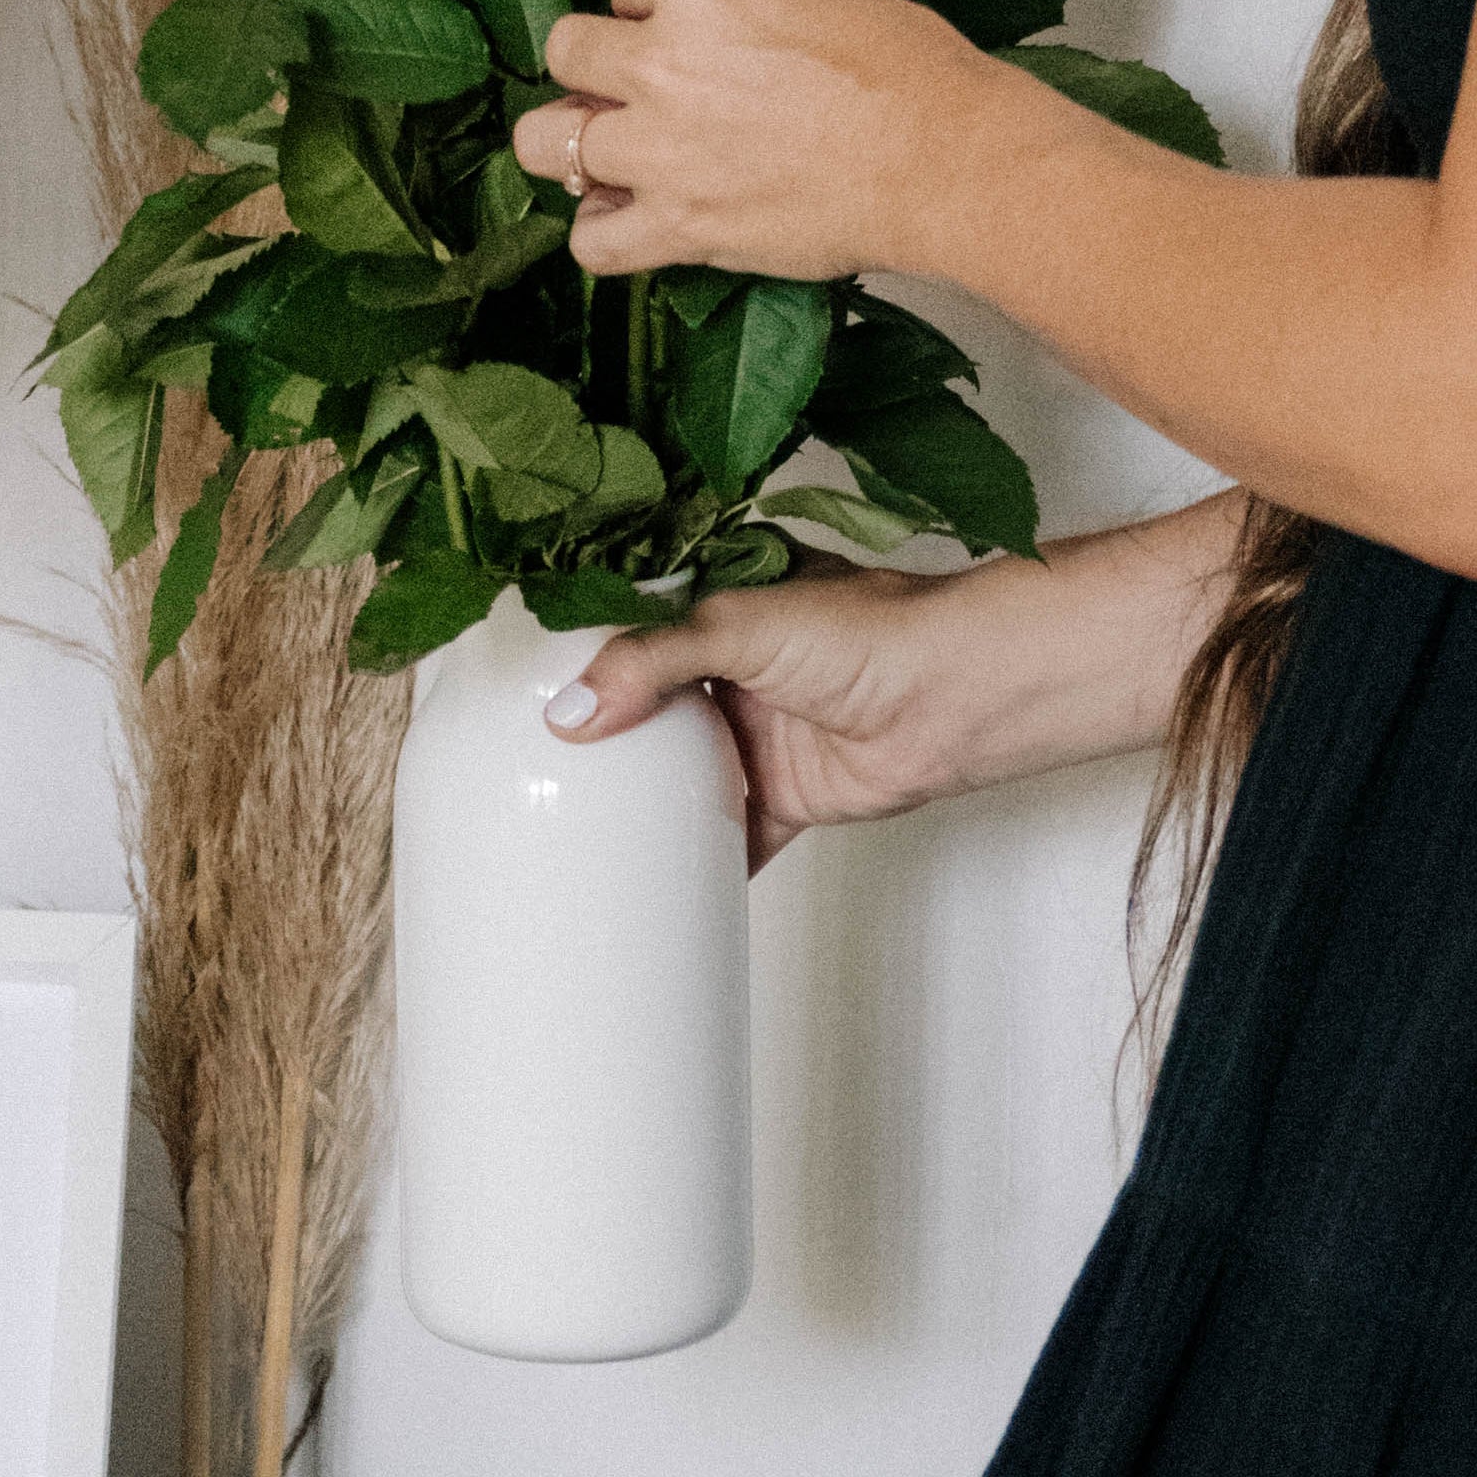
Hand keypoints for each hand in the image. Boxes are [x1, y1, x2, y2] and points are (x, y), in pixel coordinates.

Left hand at [513, 0, 1003, 278]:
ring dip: (573, 146)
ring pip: (542, 142)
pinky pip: (589, 241)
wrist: (949, 160)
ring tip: (615, 156)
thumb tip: (710, 30)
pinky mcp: (677, 224)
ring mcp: (657, 145)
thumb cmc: (912, 74)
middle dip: (593, 68)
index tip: (676, 26)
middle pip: (564, 49)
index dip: (646, 5)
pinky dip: (604, 236)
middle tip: (636, 90)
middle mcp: (659, 56)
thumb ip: (735, 6)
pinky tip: (636, 222)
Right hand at [546, 557, 963, 871]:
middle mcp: (732, 667)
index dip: (578, 648)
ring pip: (679, 771)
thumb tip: (571, 713)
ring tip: (565, 819)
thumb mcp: (740, 622)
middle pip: (645, 703)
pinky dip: (694, 858)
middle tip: (525, 759)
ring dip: (638, 795)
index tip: (516, 680)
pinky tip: (646, 875)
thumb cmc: (869, 630)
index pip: (628, 621)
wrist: (960, 696)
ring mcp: (756, 733)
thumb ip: (651, 661)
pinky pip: (728, 834)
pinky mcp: (782, 795)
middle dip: (597, 730)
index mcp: (718, 601)